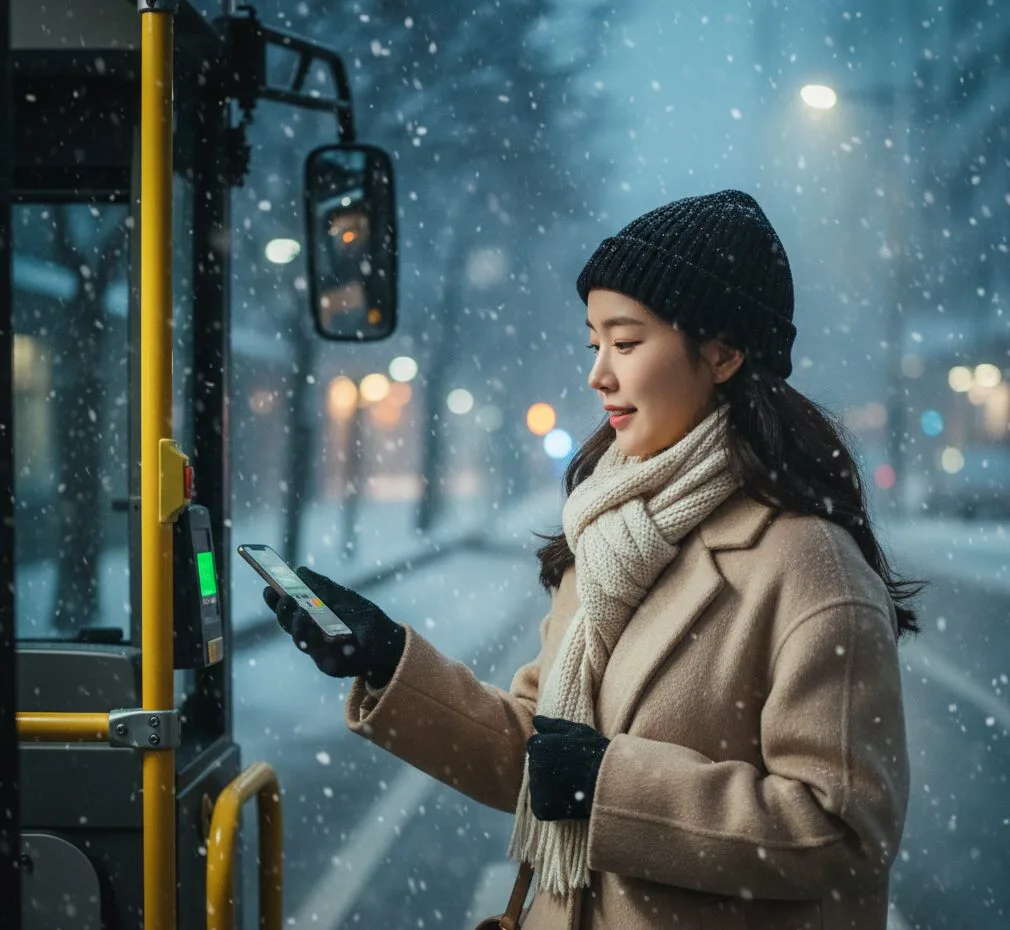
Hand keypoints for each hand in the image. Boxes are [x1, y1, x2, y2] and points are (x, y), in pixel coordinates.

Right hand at [263, 566, 405, 687]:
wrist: (389, 644)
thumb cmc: (364, 619)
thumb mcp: (346, 598)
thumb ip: (324, 588)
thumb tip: (300, 571)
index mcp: (311, 619)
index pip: (288, 610)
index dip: (275, 601)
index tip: (268, 588)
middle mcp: (312, 637)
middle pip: (290, 627)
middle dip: (285, 613)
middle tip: (286, 598)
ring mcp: (321, 653)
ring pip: (304, 643)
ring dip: (302, 628)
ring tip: (304, 614)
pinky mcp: (335, 667)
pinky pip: (328, 660)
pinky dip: (332, 648)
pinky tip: (340, 639)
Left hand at [527, 715, 609, 821]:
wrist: (608, 781)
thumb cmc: (595, 752)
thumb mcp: (576, 731)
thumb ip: (552, 725)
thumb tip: (535, 720)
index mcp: (537, 745)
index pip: (536, 748)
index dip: (554, 751)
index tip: (569, 755)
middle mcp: (532, 766)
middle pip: (536, 767)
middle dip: (550, 768)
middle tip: (572, 772)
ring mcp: (536, 789)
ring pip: (539, 787)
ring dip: (550, 787)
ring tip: (572, 786)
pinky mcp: (541, 809)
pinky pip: (541, 807)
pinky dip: (552, 806)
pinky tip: (568, 800)